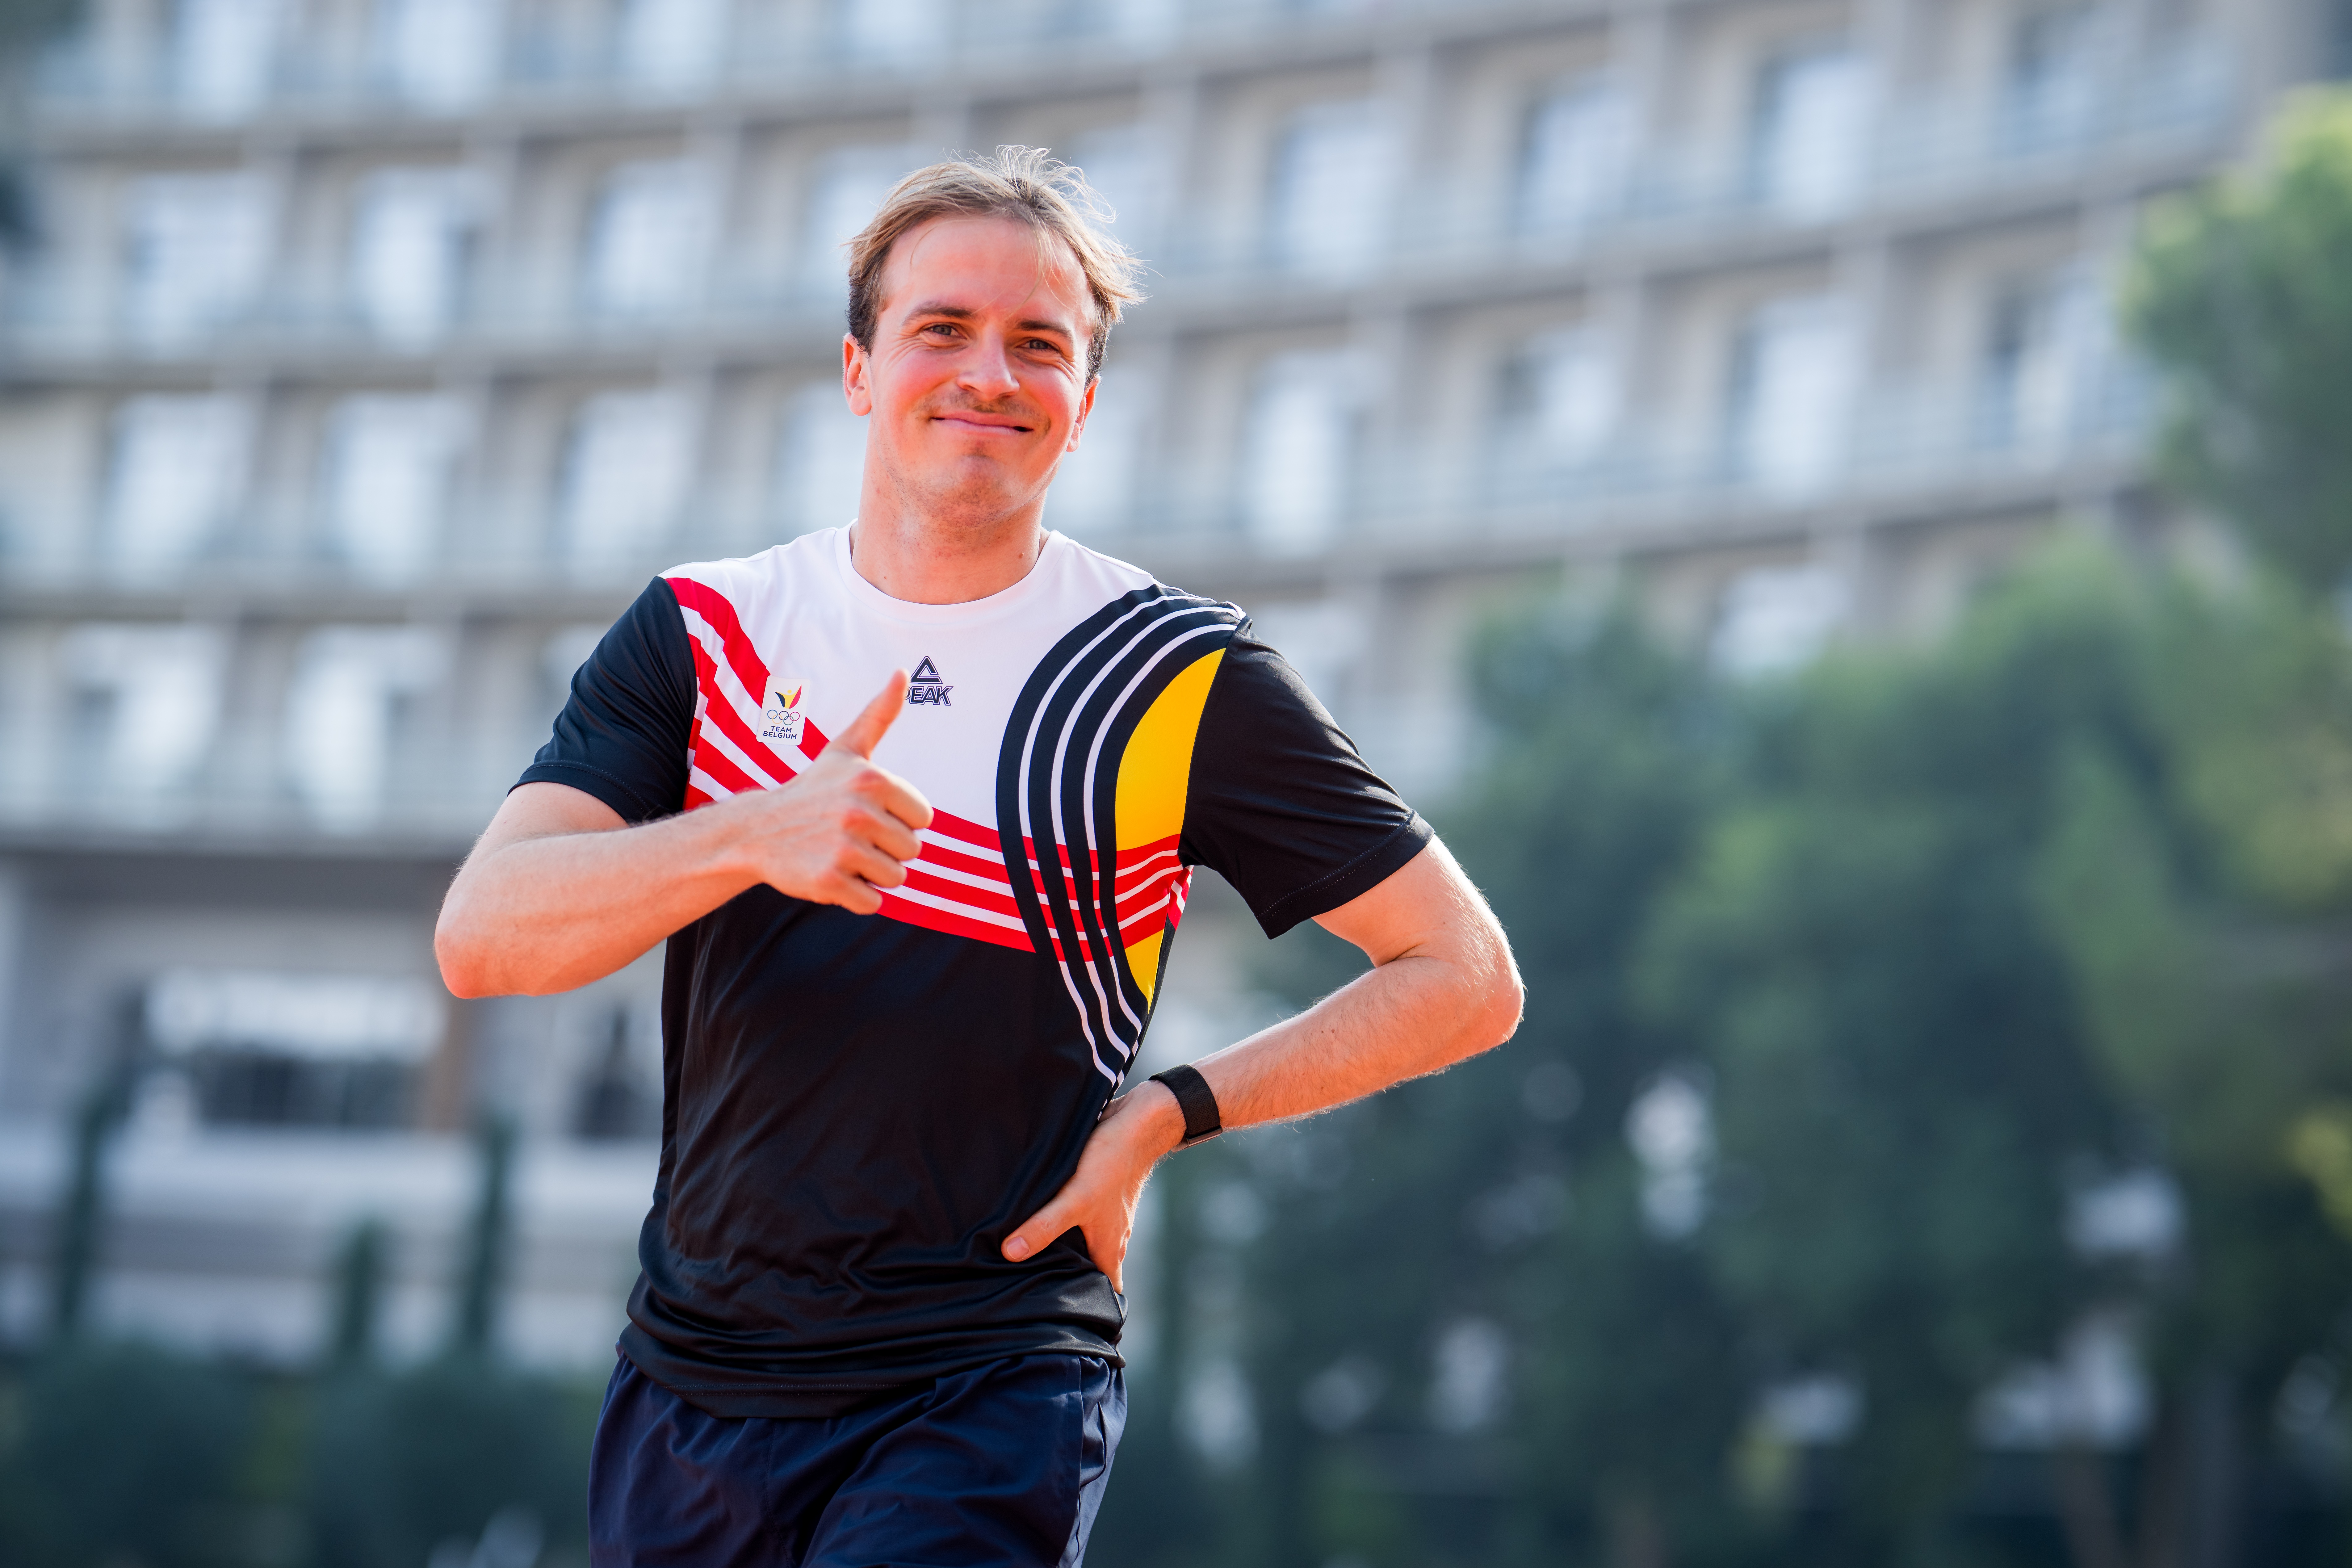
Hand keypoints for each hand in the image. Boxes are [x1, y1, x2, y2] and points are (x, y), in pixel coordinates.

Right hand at [725, 669, 934, 913]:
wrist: (756, 830)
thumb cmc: (811, 790)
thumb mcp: (845, 750)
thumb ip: (878, 715)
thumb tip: (901, 673)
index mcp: (873, 780)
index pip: (923, 818)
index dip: (899, 819)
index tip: (867, 811)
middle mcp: (859, 812)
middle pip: (911, 850)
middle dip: (885, 848)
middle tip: (850, 834)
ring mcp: (843, 849)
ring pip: (895, 878)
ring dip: (871, 872)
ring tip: (840, 852)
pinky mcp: (829, 882)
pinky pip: (872, 903)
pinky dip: (855, 896)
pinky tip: (830, 873)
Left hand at [1002, 1081, 1187, 1290]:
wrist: (1136, 1121)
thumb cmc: (1112, 1164)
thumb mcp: (1075, 1199)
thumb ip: (1044, 1227)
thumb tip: (1010, 1254)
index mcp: (1109, 1248)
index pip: (1105, 1293)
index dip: (1088, 1309)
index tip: (1063, 1323)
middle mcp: (1108, 1236)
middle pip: (1089, 1269)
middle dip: (1066, 1281)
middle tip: (1030, 1290)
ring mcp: (1103, 1214)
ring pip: (1082, 1242)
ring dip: (1060, 1249)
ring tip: (1025, 1256)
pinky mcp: (1094, 1193)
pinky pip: (1076, 1217)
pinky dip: (1058, 1222)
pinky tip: (1034, 1215)